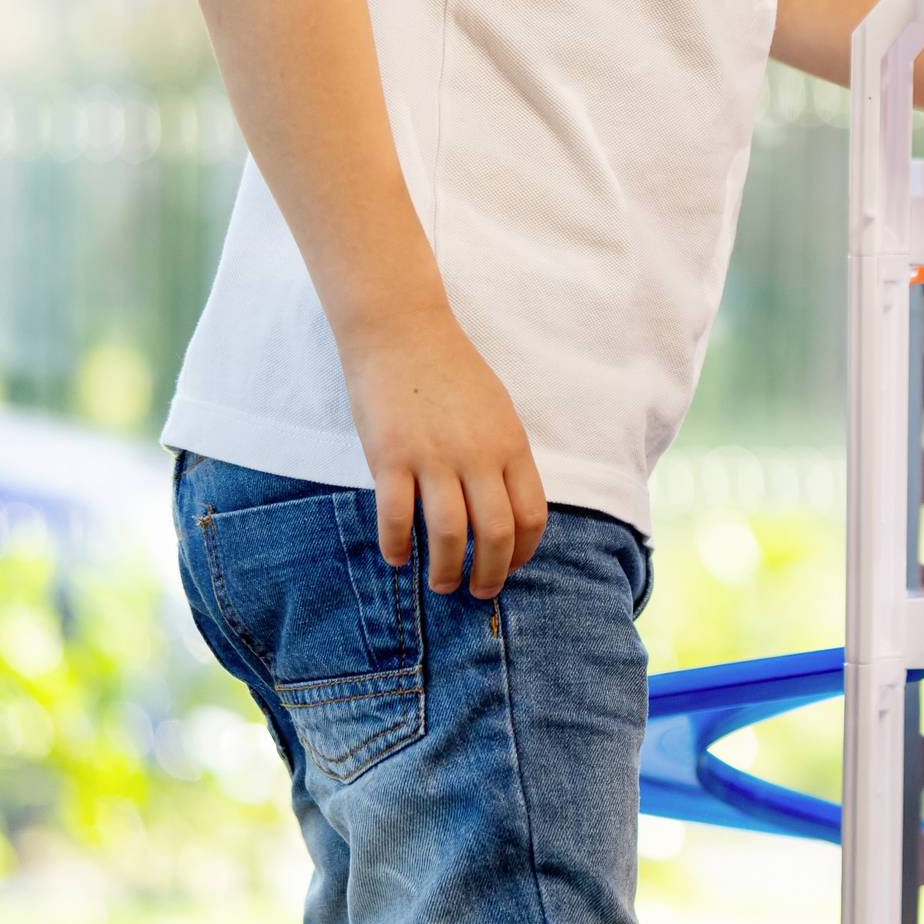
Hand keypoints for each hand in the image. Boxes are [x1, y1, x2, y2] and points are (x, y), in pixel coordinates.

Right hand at [340, 305, 550, 598]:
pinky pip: (397, 516)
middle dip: (491, 573)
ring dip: (447, 569)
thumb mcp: (497, 412)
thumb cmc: (451, 373)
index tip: (512, 567)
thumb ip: (503, 457)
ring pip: (451, 533)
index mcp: (511, 445)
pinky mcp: (391, 456)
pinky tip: (397, 557)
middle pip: (497, 533)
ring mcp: (434, 456)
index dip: (525, 552)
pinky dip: (397, 545)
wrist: (403, 331)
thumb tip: (506, 506)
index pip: (532, 515)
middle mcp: (478, 455)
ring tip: (441, 585)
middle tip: (479, 592)